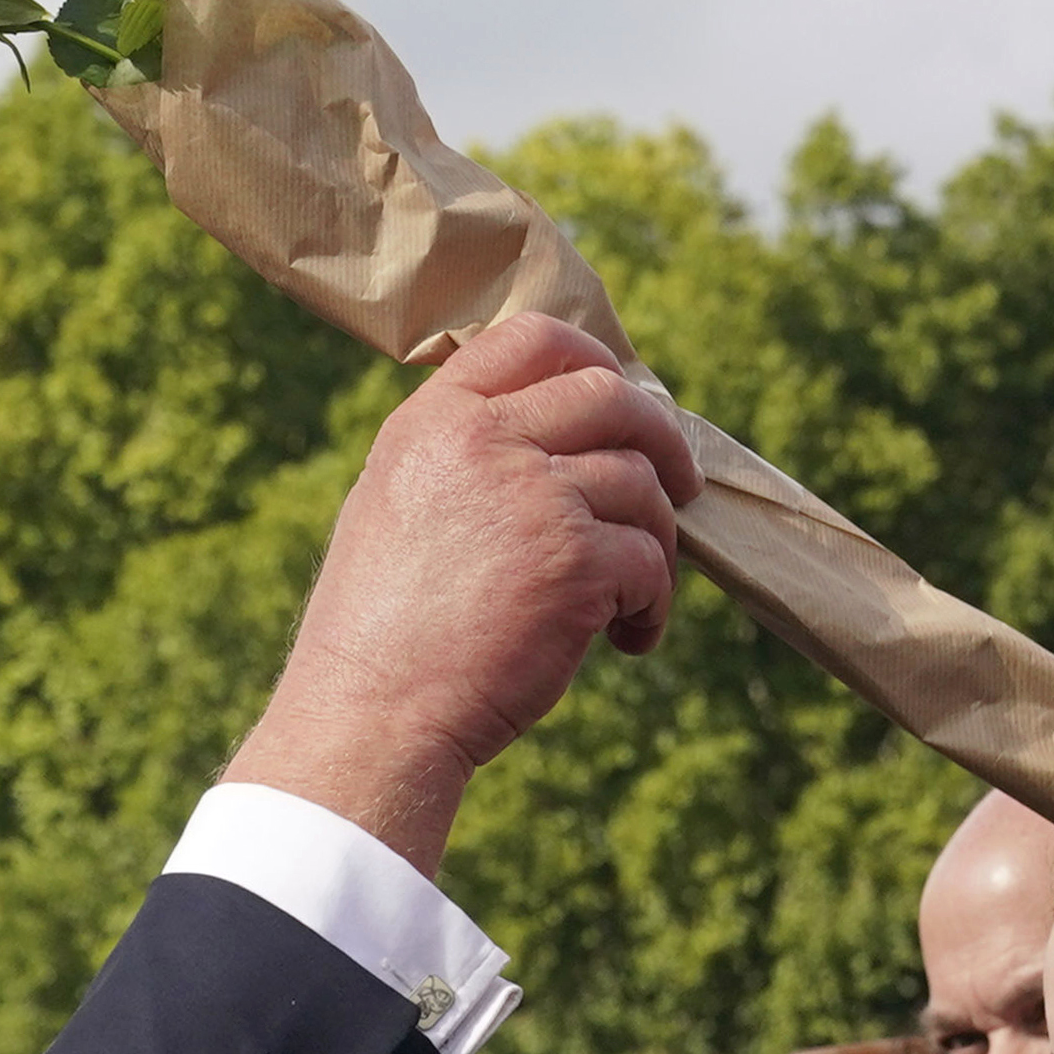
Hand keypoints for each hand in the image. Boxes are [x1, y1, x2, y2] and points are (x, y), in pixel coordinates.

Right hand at [228, 313, 701, 874]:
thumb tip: (557, 431)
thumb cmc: (384, 632)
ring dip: (654, 542)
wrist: (374, 715)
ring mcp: (534, 498)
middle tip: (680, 486)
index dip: (594, 358)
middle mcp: (482, 443)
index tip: (624, 398)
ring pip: (642, 484)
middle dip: (662, 439)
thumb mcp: (397, 507)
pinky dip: (652, 604)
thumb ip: (462, 455)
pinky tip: (625, 638)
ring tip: (628, 598)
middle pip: (611, 396)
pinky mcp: (577, 562)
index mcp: (433, 422)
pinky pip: (652, 560)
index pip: (531, 338)